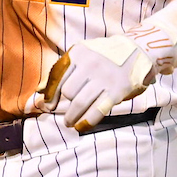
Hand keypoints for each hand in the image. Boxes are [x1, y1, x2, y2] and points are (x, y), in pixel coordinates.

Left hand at [33, 36, 153, 131]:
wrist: (138, 50)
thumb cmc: (105, 55)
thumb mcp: (83, 54)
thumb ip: (62, 70)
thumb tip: (38, 90)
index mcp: (78, 53)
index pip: (57, 77)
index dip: (50, 94)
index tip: (47, 105)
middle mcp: (90, 64)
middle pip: (67, 91)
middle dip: (62, 106)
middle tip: (64, 115)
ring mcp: (104, 77)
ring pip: (79, 103)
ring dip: (71, 117)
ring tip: (69, 123)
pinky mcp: (116, 91)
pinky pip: (97, 111)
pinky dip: (86, 121)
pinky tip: (81, 126)